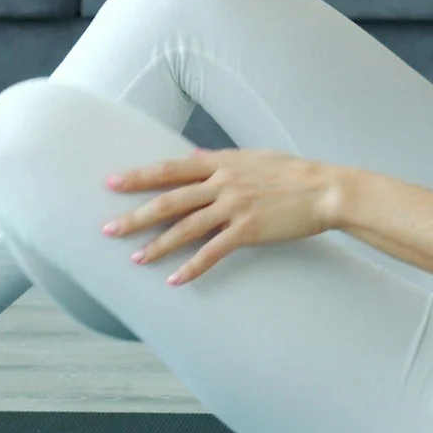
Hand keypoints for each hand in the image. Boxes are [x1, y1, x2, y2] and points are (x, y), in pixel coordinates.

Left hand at [101, 147, 348, 286]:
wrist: (325, 189)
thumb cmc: (293, 172)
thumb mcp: (254, 156)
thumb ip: (223, 157)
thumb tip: (198, 153)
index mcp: (221, 162)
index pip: (170, 168)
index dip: (139, 176)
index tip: (111, 183)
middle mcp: (222, 182)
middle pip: (168, 200)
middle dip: (135, 215)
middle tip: (107, 229)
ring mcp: (234, 206)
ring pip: (185, 228)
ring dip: (157, 245)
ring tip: (135, 259)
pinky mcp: (248, 230)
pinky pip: (212, 251)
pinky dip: (192, 267)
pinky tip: (175, 280)